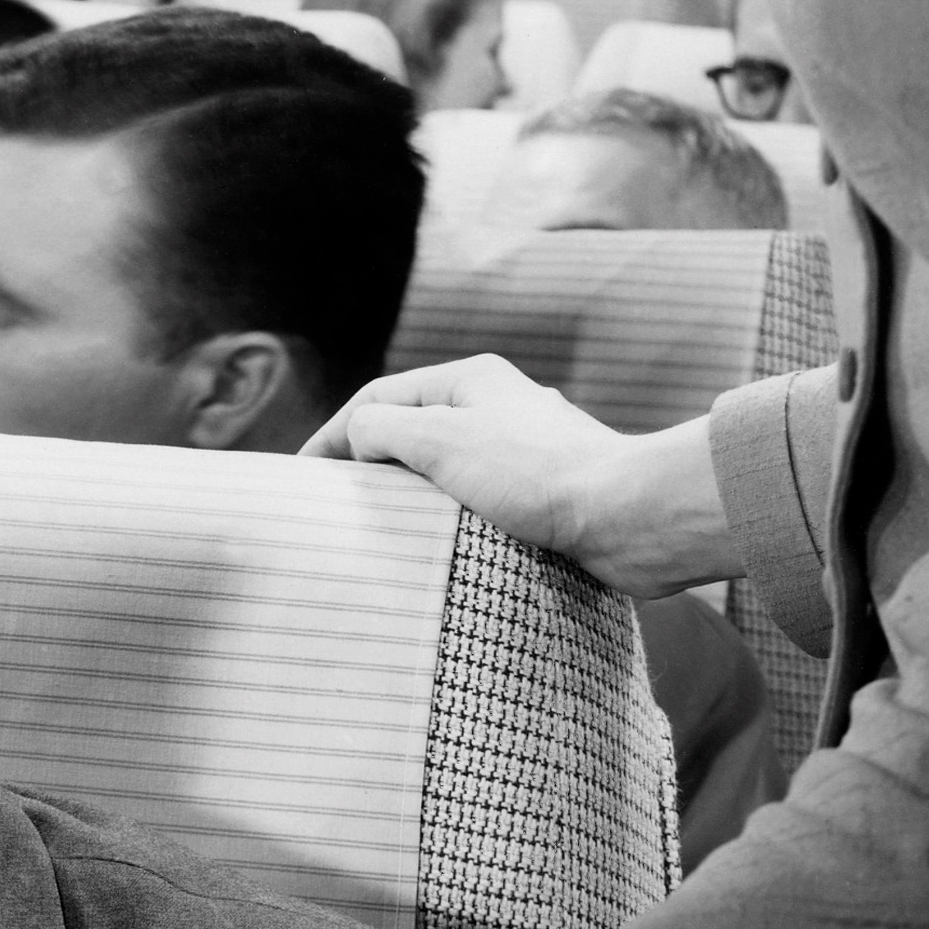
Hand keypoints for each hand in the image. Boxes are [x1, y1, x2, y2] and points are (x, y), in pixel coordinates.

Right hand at [303, 357, 733, 599]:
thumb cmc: (535, 473)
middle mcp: (495, 408)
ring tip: (379, 533)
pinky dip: (445, 521)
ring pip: (440, 471)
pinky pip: (473, 503)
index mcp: (470, 381)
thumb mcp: (438, 437)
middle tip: (335, 510)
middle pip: (409, 432)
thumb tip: (358, 440)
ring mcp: (518, 452)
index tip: (303, 482)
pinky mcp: (538, 494)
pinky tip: (437, 546)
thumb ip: (381, 428)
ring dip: (408, 498)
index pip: (377, 399)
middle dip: (368, 467)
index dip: (332, 437)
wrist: (625, 516)